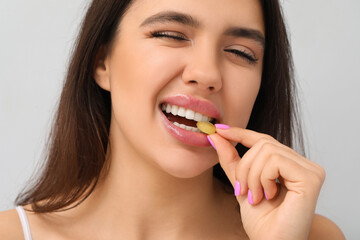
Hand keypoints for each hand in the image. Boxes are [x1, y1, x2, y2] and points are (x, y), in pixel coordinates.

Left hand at [208, 125, 325, 239]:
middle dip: (244, 167)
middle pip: (263, 143)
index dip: (240, 133)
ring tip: (256, 197)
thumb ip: (231, 160)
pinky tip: (269, 195)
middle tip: (242, 190)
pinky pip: (275, 160)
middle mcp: (302, 164)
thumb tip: (216, 135)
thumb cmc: (261, 220)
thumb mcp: (241, 183)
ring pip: (267, 150)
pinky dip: (263, 177)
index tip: (219, 131)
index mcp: (289, 165)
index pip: (264, 140)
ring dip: (252, 176)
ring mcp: (310, 169)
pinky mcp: (311, 177)